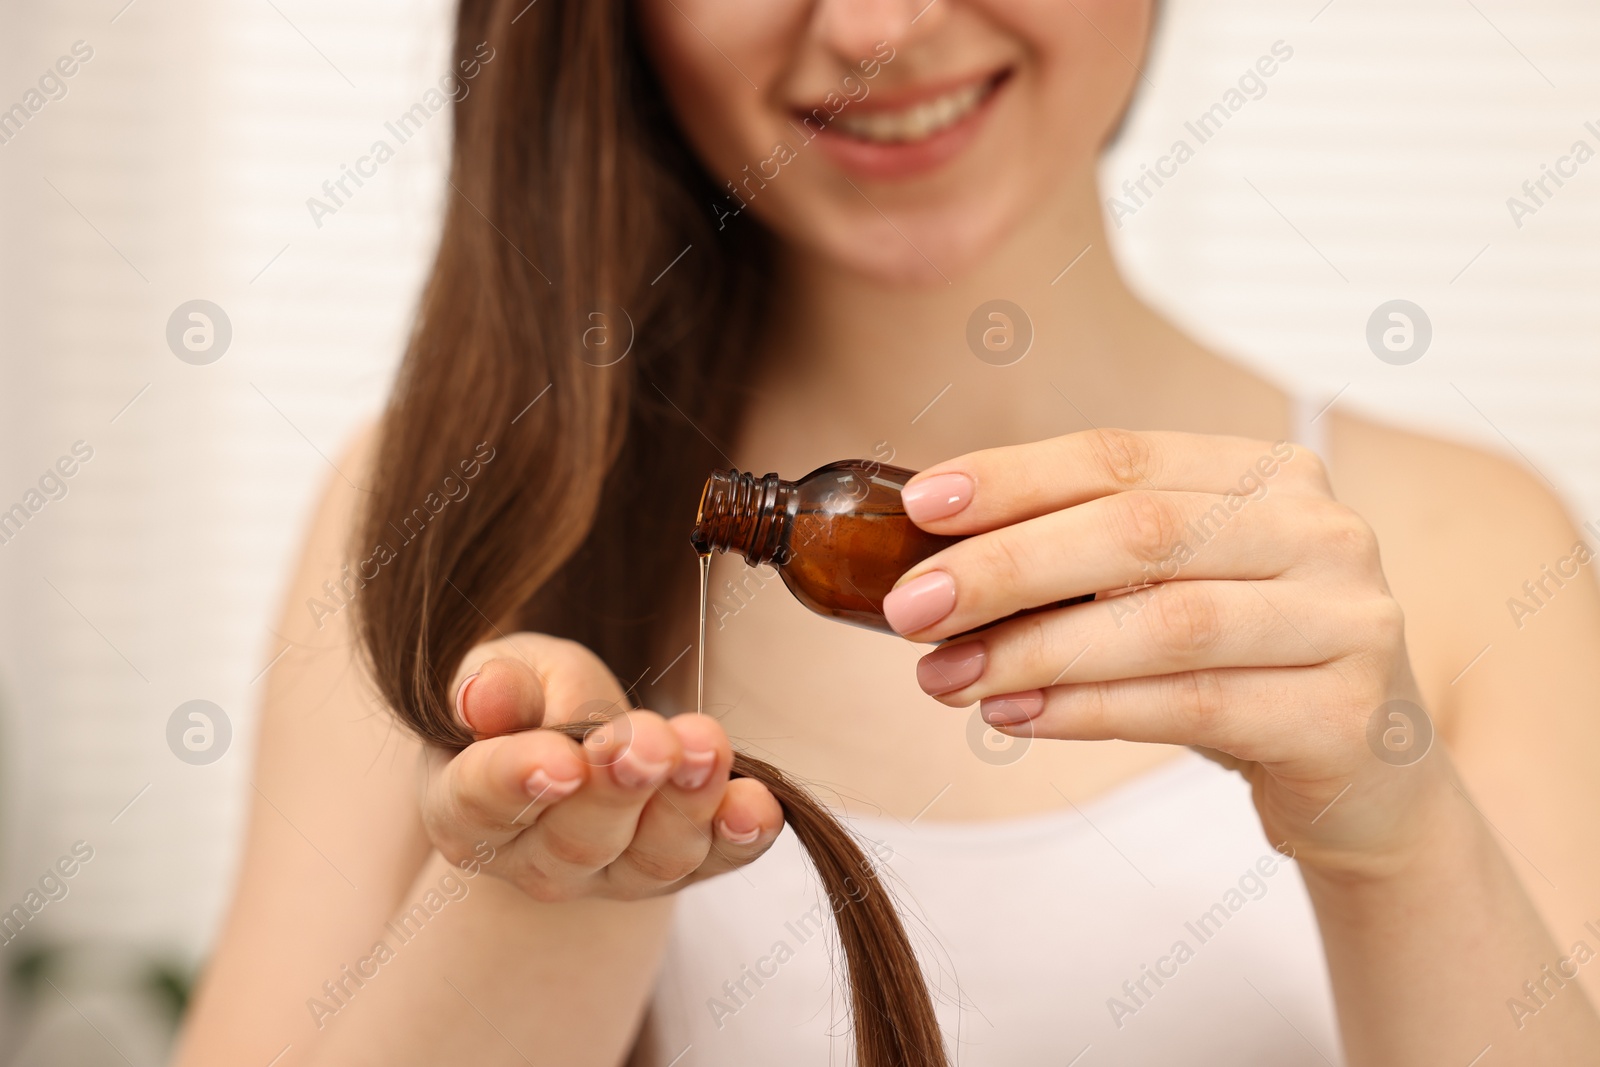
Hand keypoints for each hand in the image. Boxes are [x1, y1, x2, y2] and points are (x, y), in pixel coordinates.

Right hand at [422, 633, 782, 901]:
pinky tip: (758, 805)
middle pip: (578, 840)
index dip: (520, 782)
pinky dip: (741, 837)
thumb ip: (497, 685)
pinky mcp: (678, 869)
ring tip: (707, 749)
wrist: (573, 745)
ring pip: (651, 860)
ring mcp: (611, 875)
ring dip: (687, 805)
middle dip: (621, 789)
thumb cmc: (526, 701)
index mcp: (464, 808)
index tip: (562, 762)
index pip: (483, 801)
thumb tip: (483, 696)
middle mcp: (534, 860)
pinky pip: (716, 862)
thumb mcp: (505, 671)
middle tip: (652, 743)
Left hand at [890, 428, 1452, 878]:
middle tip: (911, 608)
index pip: (1122, 457)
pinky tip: (1016, 717)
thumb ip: (1083, 560)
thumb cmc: (1238, 668)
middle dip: (1006, 567)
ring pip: (1165, 622)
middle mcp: (1320, 531)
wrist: (1366, 779)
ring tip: (946, 677)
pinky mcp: (1347, 716)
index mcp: (1267, 475)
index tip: (919, 507)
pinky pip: (1195, 705)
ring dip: (1034, 650)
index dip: (1014, 477)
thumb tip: (931, 562)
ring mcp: (1346, 620)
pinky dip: (1090, 710)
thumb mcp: (1171, 590)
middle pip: (1139, 531)